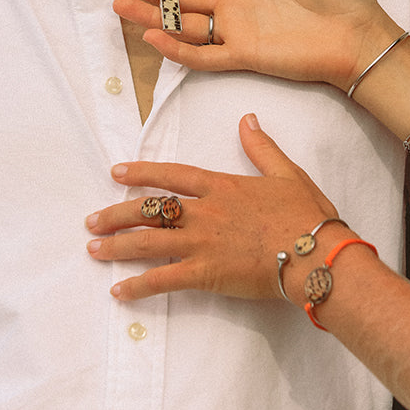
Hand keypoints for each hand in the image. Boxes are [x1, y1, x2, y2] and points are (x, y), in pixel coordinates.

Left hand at [85, 113, 337, 301]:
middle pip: (150, 208)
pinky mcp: (206, 273)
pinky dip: (138, 285)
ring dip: (117, 246)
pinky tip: (118, 291)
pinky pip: (163, 279)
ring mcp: (202, 242)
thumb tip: (247, 119)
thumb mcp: (286, 172)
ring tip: (93, 250)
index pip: (171, 175)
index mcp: (221, 186)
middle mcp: (204, 211)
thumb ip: (261, 147)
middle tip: (91, 221)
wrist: (318, 254)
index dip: (141, 172)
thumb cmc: (307, 215)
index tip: (115, 173)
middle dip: (116, 214)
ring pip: (148, 241)